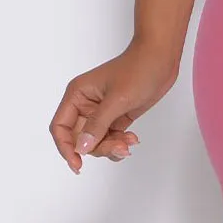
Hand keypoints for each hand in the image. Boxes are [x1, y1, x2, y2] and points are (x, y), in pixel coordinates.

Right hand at [49, 42, 178, 173]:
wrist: (162, 58)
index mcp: (77, 95)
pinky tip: (133, 139)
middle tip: (120, 148)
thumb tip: (82, 148)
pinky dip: (119, 142)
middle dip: (98, 148)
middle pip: (80, 138)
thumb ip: (98, 125)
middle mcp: (86, 104)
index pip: (60, 127)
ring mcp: (102, 111)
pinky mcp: (117, 115)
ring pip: (97, 140)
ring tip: (129, 144)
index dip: (66, 148)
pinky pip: (111, 136)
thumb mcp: (117, 99)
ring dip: (111, 146)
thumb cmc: (138, 70)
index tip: (78, 164)